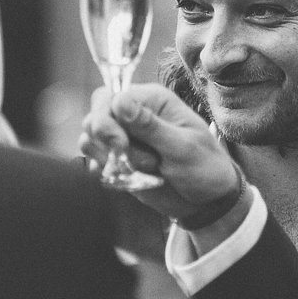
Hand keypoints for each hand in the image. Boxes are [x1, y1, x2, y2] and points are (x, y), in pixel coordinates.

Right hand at [79, 82, 240, 222]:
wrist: (206, 200)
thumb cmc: (203, 167)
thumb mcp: (182, 147)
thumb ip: (150, 126)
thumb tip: (119, 101)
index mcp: (153, 100)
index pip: (110, 98)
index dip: (108, 121)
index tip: (121, 145)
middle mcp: (134, 114)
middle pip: (95, 115)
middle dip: (105, 141)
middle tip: (127, 160)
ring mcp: (124, 136)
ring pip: (91, 139)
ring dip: (111, 160)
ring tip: (143, 170)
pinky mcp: (118, 158)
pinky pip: (94, 158)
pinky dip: (104, 170)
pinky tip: (126, 177)